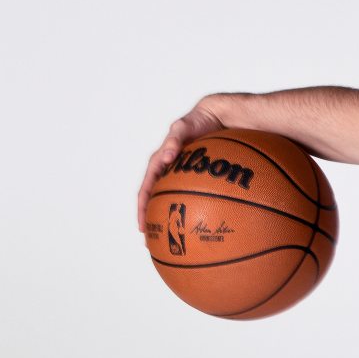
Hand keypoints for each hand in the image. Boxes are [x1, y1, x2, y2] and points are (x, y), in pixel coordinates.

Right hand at [137, 98, 225, 231]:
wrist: (216, 117)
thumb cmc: (196, 121)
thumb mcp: (182, 127)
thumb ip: (174, 140)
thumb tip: (166, 157)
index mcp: (159, 163)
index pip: (146, 190)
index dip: (142, 209)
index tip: (143, 228)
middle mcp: (168, 171)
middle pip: (156, 200)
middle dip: (153, 220)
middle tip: (154, 240)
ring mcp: (182, 174)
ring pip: (173, 199)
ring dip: (170, 216)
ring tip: (174, 235)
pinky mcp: (197, 175)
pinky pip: (193, 193)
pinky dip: (194, 206)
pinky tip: (204, 219)